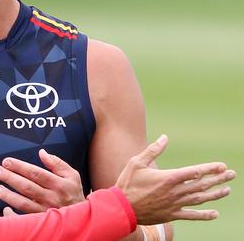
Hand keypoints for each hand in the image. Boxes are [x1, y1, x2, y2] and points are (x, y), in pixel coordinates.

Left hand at [0, 149, 84, 213]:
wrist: (82, 218)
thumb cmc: (73, 193)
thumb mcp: (72, 176)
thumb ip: (57, 163)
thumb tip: (42, 153)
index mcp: (59, 185)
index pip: (36, 173)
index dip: (20, 167)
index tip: (7, 161)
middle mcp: (52, 198)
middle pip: (27, 187)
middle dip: (10, 178)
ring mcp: (46, 212)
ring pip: (24, 204)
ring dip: (9, 197)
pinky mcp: (42, 223)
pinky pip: (25, 220)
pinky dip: (14, 216)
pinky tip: (5, 209)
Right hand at [117, 134, 235, 223]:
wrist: (121, 208)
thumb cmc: (127, 183)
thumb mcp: (136, 163)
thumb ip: (152, 150)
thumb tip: (165, 138)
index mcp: (168, 177)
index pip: (195, 172)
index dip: (210, 168)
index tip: (221, 166)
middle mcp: (175, 191)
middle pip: (201, 184)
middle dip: (218, 179)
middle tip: (232, 175)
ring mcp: (175, 204)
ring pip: (200, 199)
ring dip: (215, 194)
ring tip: (227, 190)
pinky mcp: (172, 215)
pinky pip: (192, 216)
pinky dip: (204, 215)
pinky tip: (215, 213)